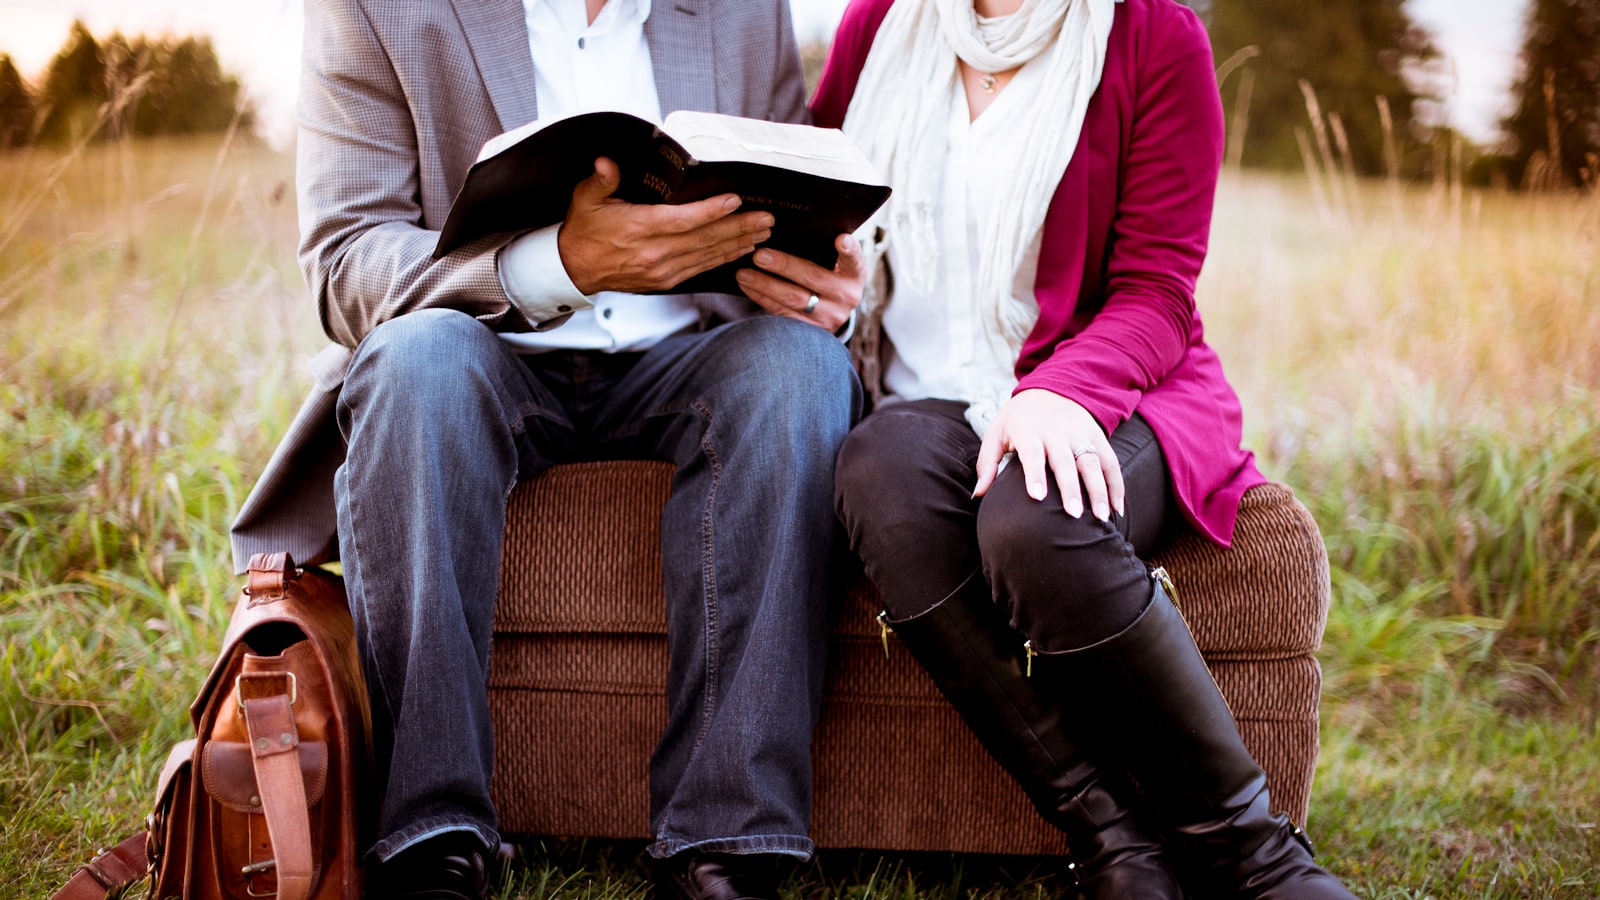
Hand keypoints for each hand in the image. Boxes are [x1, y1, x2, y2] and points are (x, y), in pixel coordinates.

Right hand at [557, 157, 773, 293]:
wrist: (575, 268)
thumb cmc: (585, 230)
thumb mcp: (586, 198)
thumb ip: (601, 180)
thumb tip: (606, 164)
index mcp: (638, 229)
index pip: (682, 220)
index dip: (711, 211)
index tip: (735, 200)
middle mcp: (655, 253)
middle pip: (705, 239)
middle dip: (739, 228)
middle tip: (766, 218)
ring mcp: (663, 270)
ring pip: (708, 256)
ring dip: (737, 244)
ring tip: (762, 233)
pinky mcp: (666, 281)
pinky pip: (701, 269)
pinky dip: (723, 259)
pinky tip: (741, 251)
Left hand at [733, 233, 864, 332]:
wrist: (832, 312)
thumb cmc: (830, 275)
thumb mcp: (836, 265)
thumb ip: (824, 249)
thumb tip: (794, 226)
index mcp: (854, 275)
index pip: (854, 260)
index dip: (849, 250)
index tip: (840, 239)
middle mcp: (845, 297)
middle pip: (813, 278)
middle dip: (784, 266)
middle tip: (759, 255)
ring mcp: (828, 317)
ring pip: (793, 300)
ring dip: (765, 285)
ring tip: (743, 273)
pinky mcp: (809, 331)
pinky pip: (781, 313)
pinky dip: (761, 298)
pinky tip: (747, 286)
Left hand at [972, 389, 1124, 520]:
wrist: (1053, 387)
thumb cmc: (1018, 418)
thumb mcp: (996, 432)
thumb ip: (987, 463)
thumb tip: (979, 494)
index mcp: (1028, 430)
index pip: (1032, 453)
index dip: (1035, 474)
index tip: (1038, 497)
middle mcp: (1057, 431)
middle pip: (1065, 462)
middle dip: (1070, 489)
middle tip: (1072, 515)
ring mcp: (1081, 434)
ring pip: (1092, 463)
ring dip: (1099, 491)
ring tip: (1101, 518)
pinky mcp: (1098, 436)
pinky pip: (1111, 462)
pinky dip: (1116, 485)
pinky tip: (1117, 509)